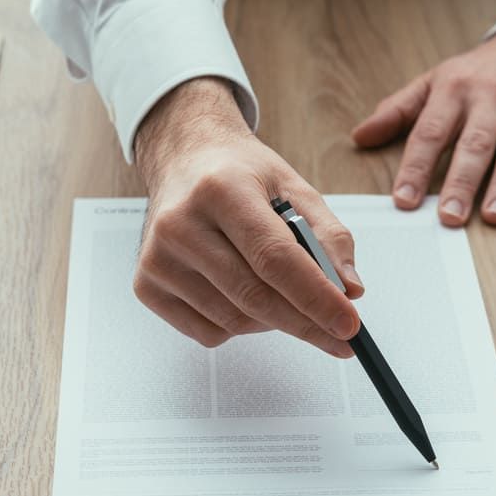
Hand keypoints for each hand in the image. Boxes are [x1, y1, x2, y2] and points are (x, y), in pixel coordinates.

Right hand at [133, 78, 364, 356]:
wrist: (183, 160)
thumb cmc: (239, 175)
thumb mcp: (294, 188)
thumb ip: (330, 238)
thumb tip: (349, 291)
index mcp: (222, 189)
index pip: (274, 258)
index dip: (316, 298)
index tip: (348, 325)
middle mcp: (180, 223)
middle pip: (255, 296)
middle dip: (306, 323)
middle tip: (339, 335)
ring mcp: (157, 258)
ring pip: (235, 321)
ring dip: (273, 321)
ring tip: (281, 292)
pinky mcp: (146, 285)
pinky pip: (208, 332)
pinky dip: (239, 325)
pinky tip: (242, 293)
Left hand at [352, 26, 495, 225]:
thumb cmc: (481, 73)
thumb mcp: (436, 82)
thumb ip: (399, 111)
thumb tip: (360, 136)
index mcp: (455, 90)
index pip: (431, 132)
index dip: (416, 167)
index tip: (404, 201)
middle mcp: (493, 96)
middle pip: (475, 143)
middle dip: (461, 181)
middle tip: (449, 217)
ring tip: (494, 216)